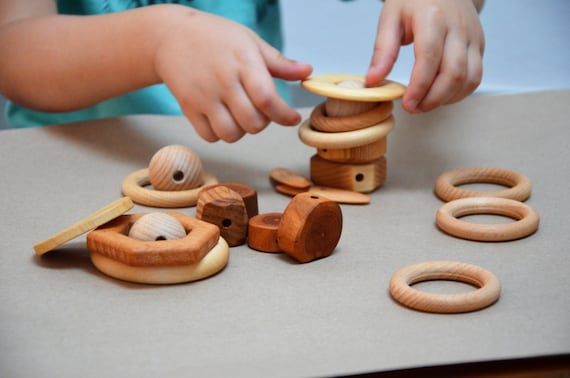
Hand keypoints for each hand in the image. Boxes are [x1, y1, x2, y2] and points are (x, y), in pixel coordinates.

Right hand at [154, 7, 311, 141]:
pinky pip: (210, 136)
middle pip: (253, 123)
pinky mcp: (188, 107)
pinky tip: (222, 119)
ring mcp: (203, 96)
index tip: (291, 118)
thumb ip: (279, 62)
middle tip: (260, 111)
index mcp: (243, 62)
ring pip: (231, 134)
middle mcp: (223, 81)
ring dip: (241, 131)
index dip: (284, 115)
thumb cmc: (215, 37)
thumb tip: (307, 71)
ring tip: (240, 115)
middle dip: (262, 123)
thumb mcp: (249, 41)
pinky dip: (220, 134)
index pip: (267, 99)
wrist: (170, 35)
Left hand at [366, 0, 484, 112]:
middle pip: (454, 73)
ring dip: (447, 99)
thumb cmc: (414, 1)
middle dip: (433, 99)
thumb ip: (382, 50)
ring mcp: (473, 37)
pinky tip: (440, 97)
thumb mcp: (390, 17)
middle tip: (413, 108)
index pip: (429, 57)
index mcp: (433, 17)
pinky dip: (459, 93)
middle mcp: (458, 27)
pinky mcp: (479, 46)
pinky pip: (476, 77)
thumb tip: (373, 81)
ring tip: (424, 105)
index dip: (419, 86)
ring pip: (469, 78)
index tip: (406, 103)